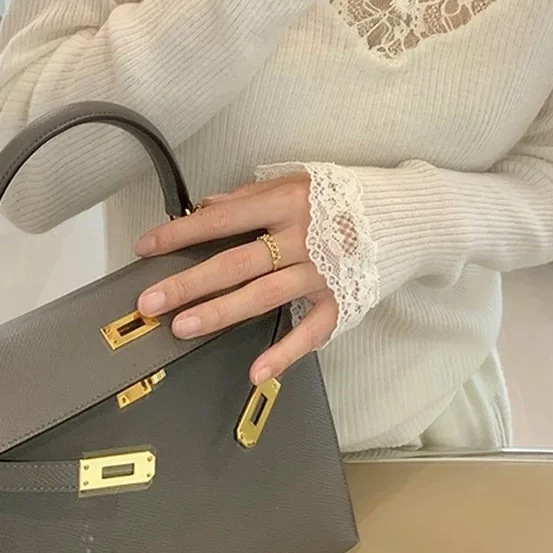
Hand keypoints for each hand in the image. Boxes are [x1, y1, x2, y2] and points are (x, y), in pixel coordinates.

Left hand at [134, 175, 336, 384]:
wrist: (406, 217)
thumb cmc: (346, 197)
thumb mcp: (298, 181)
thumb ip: (252, 195)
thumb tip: (209, 206)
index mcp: (287, 203)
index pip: (223, 219)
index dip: (182, 233)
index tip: (147, 247)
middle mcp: (302, 238)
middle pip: (236, 263)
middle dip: (189, 282)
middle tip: (150, 301)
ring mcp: (322, 273)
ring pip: (263, 296)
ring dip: (221, 312)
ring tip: (182, 327)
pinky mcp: (342, 300)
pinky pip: (310, 331)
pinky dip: (285, 353)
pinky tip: (256, 371)